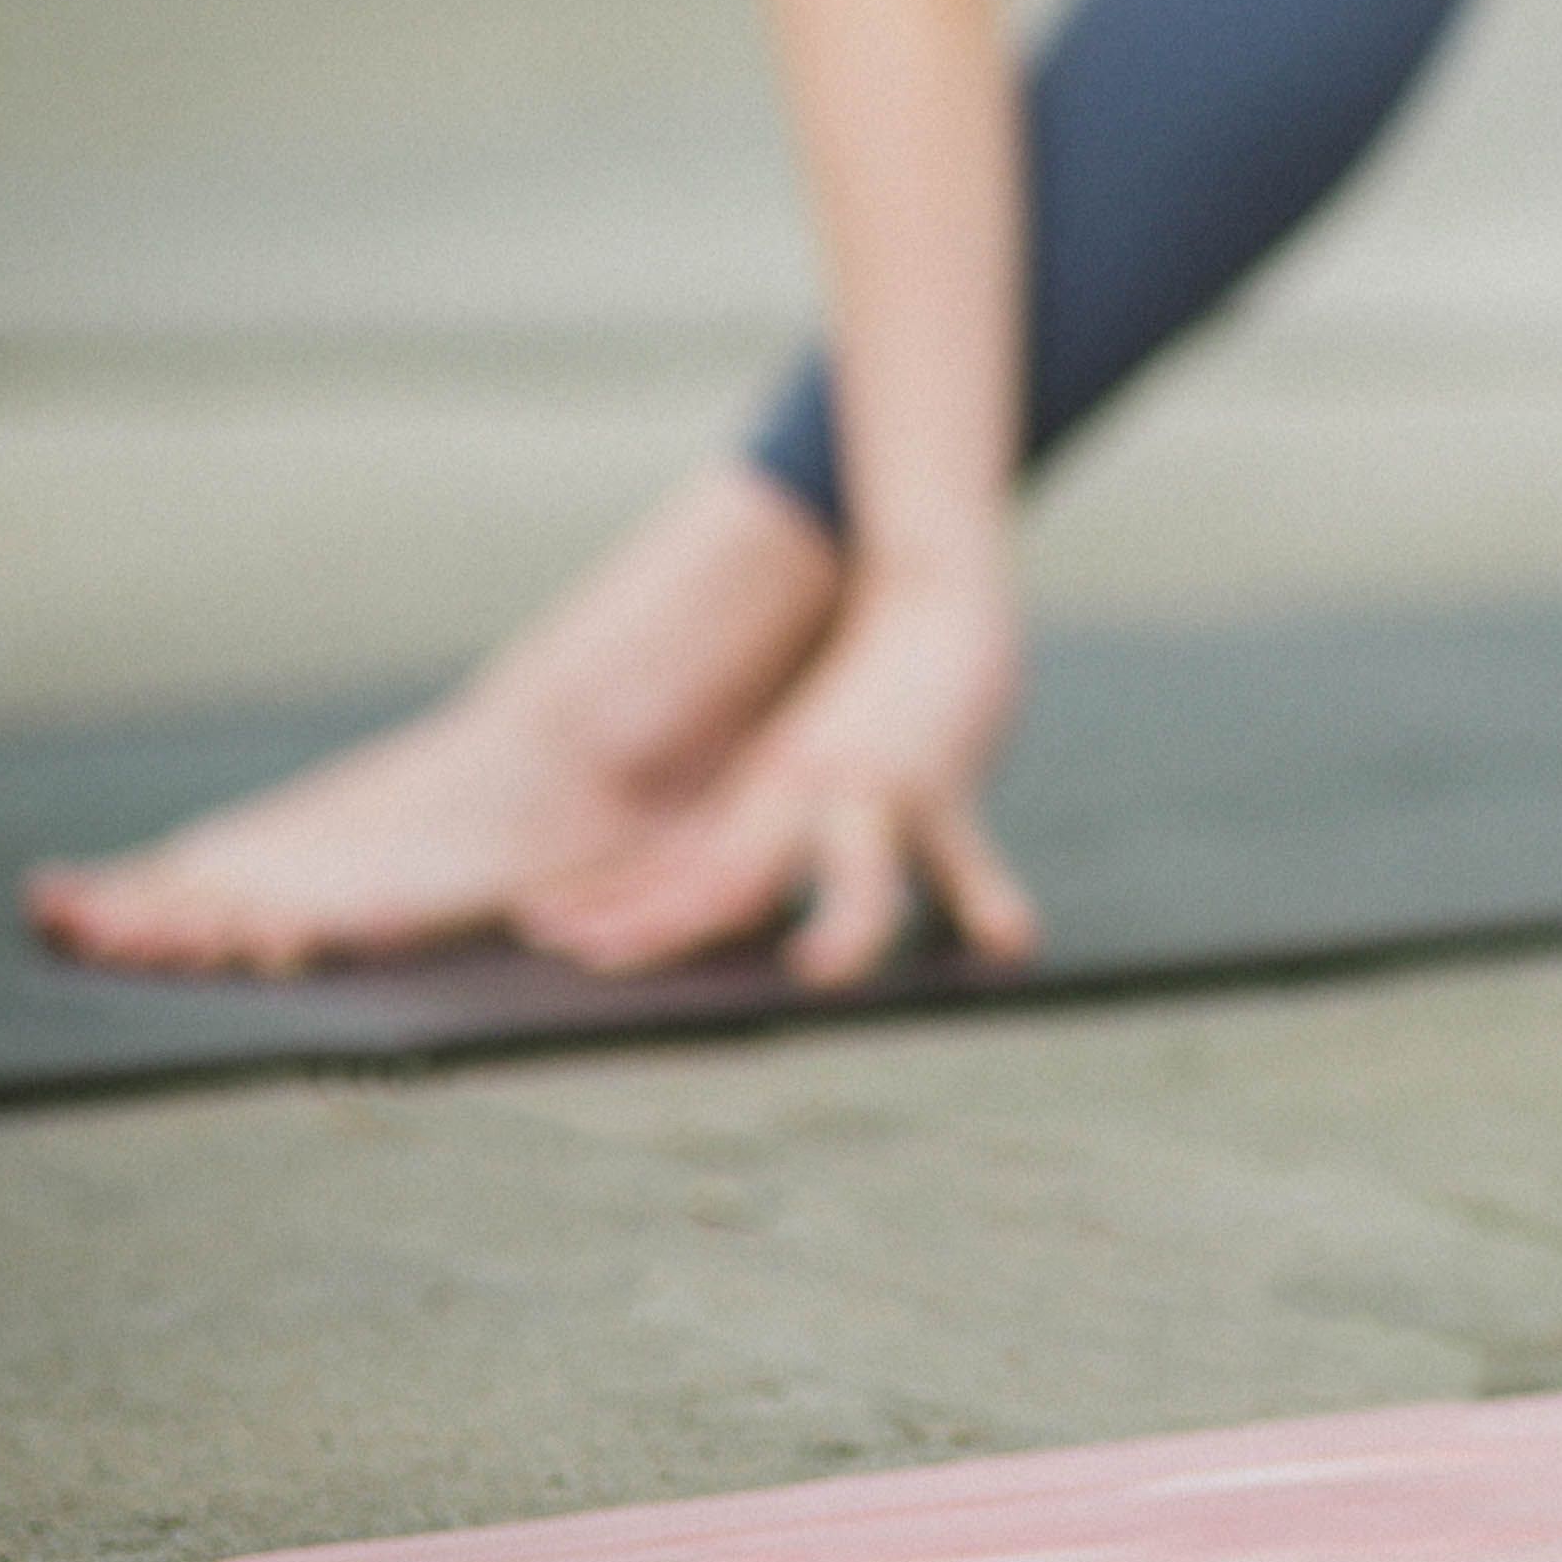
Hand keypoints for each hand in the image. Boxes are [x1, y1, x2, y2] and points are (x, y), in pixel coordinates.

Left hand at [513, 577, 1039, 984]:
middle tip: (597, 955)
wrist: (927, 591)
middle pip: (726, 873)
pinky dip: (988, 899)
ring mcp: (869, 790)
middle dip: (663, 918)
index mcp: (760, 800)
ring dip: (841, 922)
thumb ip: (750, 838)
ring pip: (851, 868)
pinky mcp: (940, 782)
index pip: (675, 865)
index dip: (616, 903)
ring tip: (823, 970)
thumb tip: (695, 906)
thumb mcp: (793, 767)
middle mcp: (799, 798)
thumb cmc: (866, 699)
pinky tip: (1012, 941)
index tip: (549, 931)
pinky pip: (967, 853)